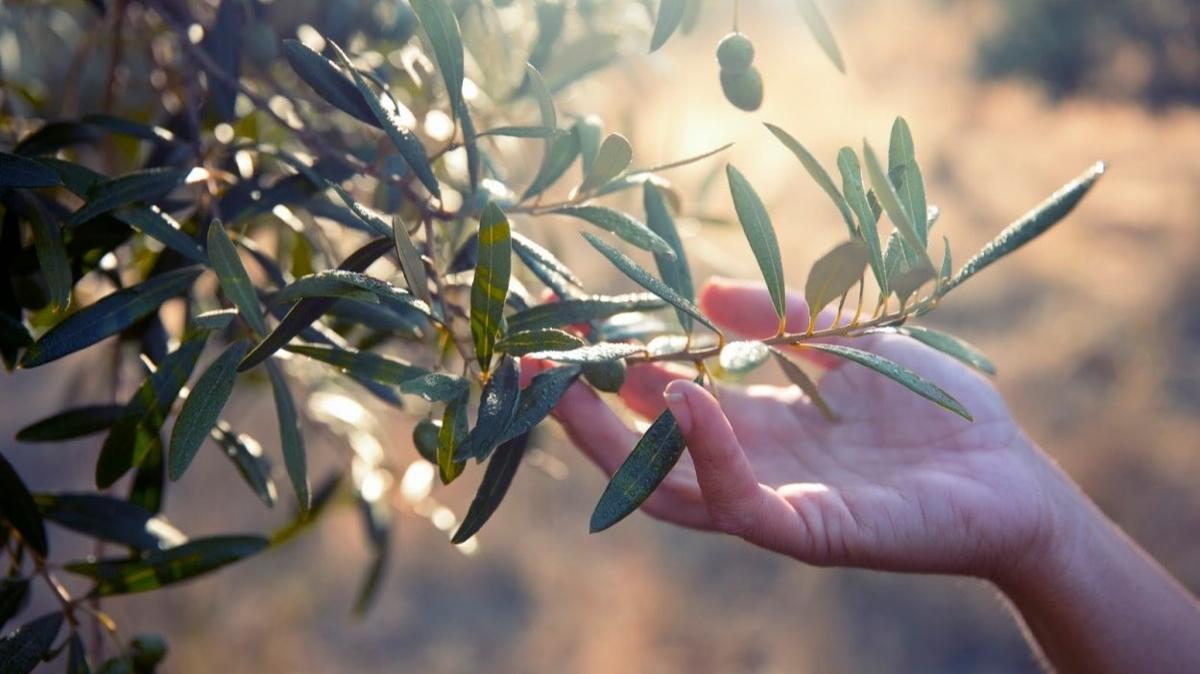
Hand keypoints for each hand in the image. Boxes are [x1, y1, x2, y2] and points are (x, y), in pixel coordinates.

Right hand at [550, 277, 1073, 580]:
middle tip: (527, 360)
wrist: (1013, 477)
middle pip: (642, 451)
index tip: (566, 322)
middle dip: (579, 410)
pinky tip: (687, 399)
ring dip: (616, 439)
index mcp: (755, 425)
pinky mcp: (812, 533)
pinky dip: (708, 454)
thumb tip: (701, 292)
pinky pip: (741, 503)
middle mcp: (749, 468)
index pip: (660, 400)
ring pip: (669, 487)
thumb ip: (783, 315)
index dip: (611, 366)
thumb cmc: (938, 409)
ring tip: (575, 380)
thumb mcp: (851, 338)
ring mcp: (774, 504)